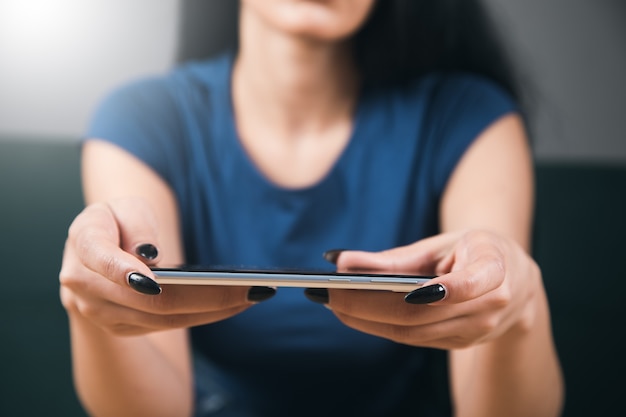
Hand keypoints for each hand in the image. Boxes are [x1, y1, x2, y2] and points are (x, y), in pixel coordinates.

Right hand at [59, 197, 273, 335]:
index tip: (157, 281)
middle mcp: (85, 287)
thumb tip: (150, 255)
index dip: (126, 272)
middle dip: (205, 296)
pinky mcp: (124, 327)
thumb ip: (136, 223)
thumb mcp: (125, 207)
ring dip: (214, 309)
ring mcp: (103, 314)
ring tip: (254, 294)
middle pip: (150, 301)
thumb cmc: (116, 222)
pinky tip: (236, 303)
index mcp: (83, 245)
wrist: (95, 255)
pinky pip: (168, 325)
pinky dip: (205, 314)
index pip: (102, 260)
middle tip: (251, 288)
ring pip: (164, 319)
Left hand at [321, 230, 541, 348]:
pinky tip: (353, 311)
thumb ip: (397, 257)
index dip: (443, 290)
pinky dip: (377, 325)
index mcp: (497, 271)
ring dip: (364, 318)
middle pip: (421, 315)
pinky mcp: (458, 343)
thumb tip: (343, 262)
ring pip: (410, 332)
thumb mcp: (446, 243)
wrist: (517, 283)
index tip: (407, 290)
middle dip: (368, 305)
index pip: (473, 284)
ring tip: (331, 301)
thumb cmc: (477, 251)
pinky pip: (412, 337)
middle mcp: (489, 309)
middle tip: (328, 292)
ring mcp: (474, 333)